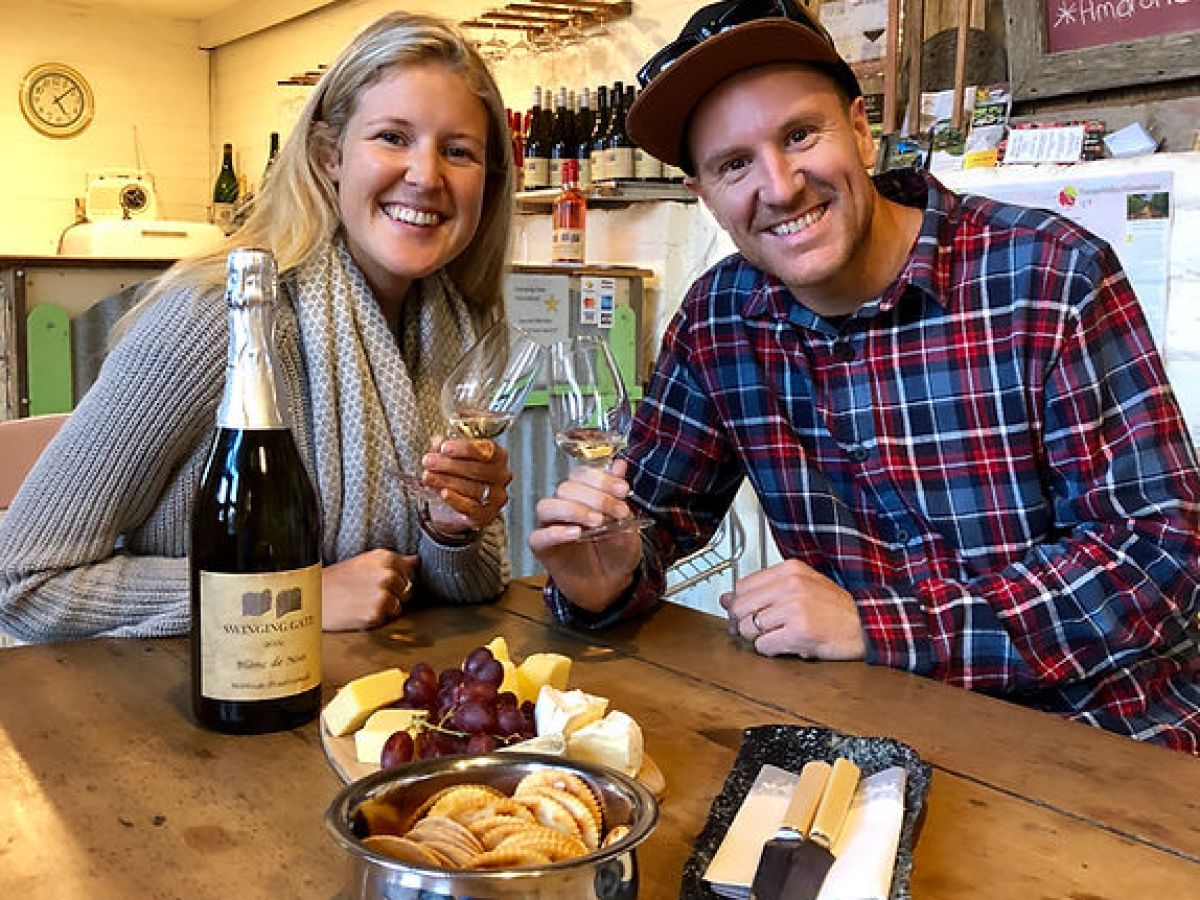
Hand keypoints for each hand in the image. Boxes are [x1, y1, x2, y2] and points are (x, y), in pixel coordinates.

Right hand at [322, 549, 417, 630]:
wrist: (312, 598)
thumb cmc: (337, 580)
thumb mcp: (366, 562)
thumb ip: (394, 562)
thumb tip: (416, 561)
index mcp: (385, 557)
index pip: (409, 572)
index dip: (395, 579)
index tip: (377, 581)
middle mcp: (387, 574)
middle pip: (407, 590)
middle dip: (392, 594)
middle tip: (366, 593)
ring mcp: (382, 594)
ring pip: (398, 606)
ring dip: (384, 608)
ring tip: (362, 601)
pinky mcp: (376, 613)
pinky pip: (387, 619)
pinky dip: (375, 618)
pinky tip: (359, 611)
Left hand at [419, 435, 510, 533]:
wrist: (458, 505)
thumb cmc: (459, 475)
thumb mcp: (452, 457)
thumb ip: (445, 448)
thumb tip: (437, 442)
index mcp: (498, 456)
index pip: (487, 449)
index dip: (465, 448)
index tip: (444, 447)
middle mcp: (502, 476)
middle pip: (478, 469)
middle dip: (450, 465)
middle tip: (429, 461)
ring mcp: (496, 497)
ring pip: (473, 488)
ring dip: (447, 481)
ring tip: (428, 477)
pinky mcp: (487, 515)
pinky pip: (472, 507)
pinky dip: (456, 500)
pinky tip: (444, 493)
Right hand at [528, 459, 641, 611]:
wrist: (614, 586)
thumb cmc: (617, 553)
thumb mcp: (628, 523)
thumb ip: (619, 496)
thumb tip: (620, 464)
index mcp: (582, 496)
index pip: (581, 474)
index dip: (601, 478)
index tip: (623, 490)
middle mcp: (563, 507)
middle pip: (566, 488)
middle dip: (595, 496)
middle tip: (617, 512)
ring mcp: (551, 527)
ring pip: (546, 506)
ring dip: (572, 509)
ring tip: (596, 522)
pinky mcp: (543, 549)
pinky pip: (538, 536)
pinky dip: (556, 532)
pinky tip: (576, 534)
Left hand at [719, 558, 864, 659]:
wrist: (865, 625)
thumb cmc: (836, 608)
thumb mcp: (802, 586)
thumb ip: (765, 589)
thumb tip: (726, 599)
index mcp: (790, 570)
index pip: (742, 586)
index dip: (738, 604)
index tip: (741, 614)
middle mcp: (790, 585)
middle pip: (740, 607)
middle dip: (742, 624)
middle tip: (754, 631)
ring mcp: (794, 608)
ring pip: (749, 629)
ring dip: (758, 639)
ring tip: (776, 637)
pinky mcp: (798, 632)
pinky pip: (763, 646)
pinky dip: (770, 650)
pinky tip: (785, 646)